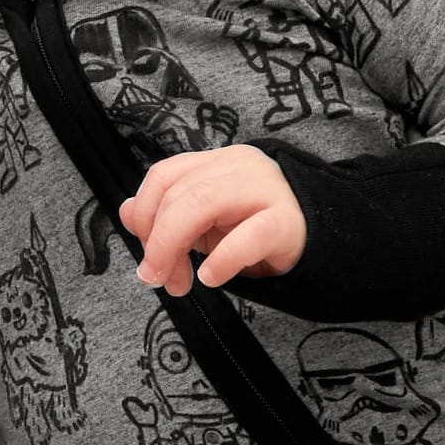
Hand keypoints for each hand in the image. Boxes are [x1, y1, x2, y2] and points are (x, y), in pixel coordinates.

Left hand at [117, 146, 303, 297]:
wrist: (318, 238)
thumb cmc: (259, 229)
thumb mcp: (206, 222)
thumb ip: (169, 215)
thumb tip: (126, 212)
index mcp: (217, 162)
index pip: (164, 177)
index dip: (143, 216)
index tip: (146, 254)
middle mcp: (239, 167)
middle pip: (178, 194)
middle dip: (156, 242)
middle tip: (156, 278)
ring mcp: (265, 190)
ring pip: (203, 204)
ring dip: (175, 247)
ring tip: (176, 282)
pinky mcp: (287, 222)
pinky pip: (248, 237)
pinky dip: (222, 260)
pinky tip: (211, 278)